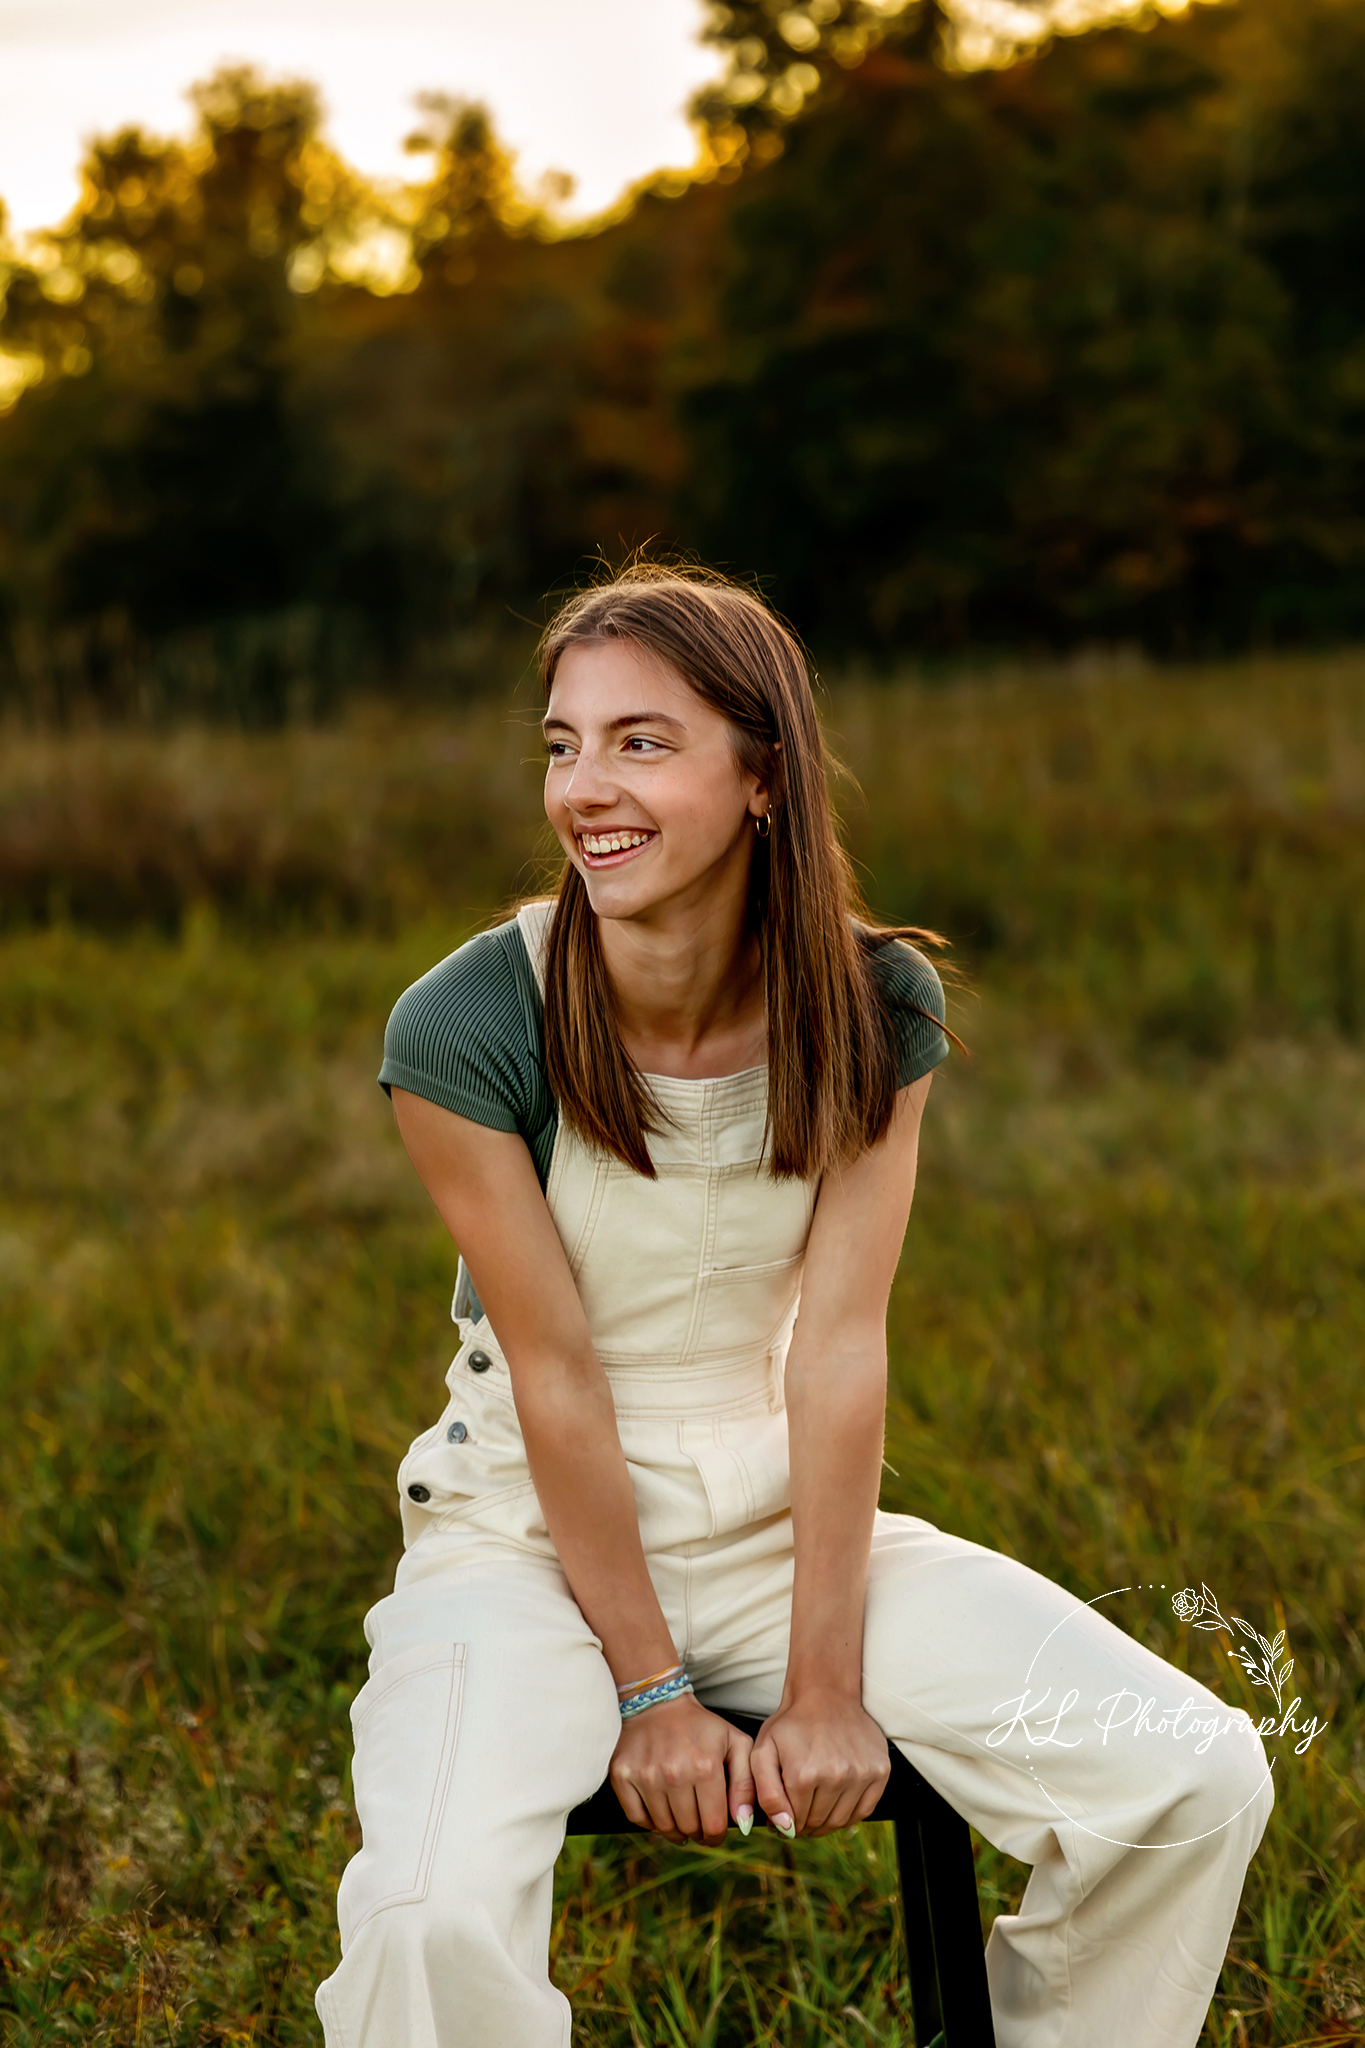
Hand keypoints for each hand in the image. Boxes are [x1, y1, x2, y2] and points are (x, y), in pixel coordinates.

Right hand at [610, 1694, 756, 1845]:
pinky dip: (649, 1823)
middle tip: (697, 1823)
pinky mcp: (623, 1775)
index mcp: (705, 1766)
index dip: (716, 1835)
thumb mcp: (735, 1743)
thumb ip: (746, 1783)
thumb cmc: (700, 1726)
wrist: (657, 1702)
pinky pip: (637, 1818)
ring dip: (675, 1829)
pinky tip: (659, 1811)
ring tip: (680, 1817)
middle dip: (697, 1832)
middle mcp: (674, 1773)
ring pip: (664, 1827)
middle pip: (689, 1828)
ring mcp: (646, 1775)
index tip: (714, 1832)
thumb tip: (743, 1823)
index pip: (713, 1824)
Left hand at [751, 1688, 890, 1836]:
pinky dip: (850, 1814)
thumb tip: (785, 1828)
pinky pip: (864, 1810)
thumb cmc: (792, 1725)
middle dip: (805, 1824)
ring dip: (826, 1821)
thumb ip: (766, 1793)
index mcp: (804, 1774)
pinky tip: (837, 1801)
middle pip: (818, 1823)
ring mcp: (861, 1774)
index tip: (783, 1816)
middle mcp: (836, 1776)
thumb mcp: (763, 1752)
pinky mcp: (880, 1770)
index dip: (787, 1824)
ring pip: (841, 1821)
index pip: (795, 1823)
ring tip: (817, 1806)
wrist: (826, 1694)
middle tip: (799, 1811)